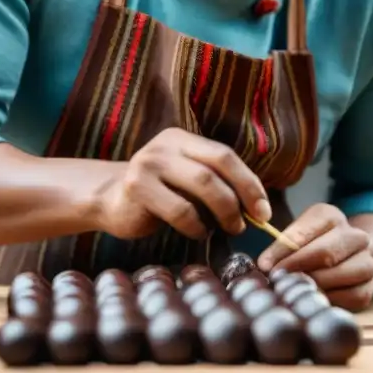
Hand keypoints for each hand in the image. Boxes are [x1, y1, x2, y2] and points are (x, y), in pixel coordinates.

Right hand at [94, 128, 271, 240]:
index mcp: (183, 139)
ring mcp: (149, 164)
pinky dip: (197, 226)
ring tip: (228, 228)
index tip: (264, 209)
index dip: (249, 182)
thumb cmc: (158, 194)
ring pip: (202, 186)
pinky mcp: (138, 188)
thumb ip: (215, 183)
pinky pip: (181, 210)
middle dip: (241, 197)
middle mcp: (166, 146)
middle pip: (216, 168)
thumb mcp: (186, 179)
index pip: (225, 155)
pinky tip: (198, 233)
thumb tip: (257, 207)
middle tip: (251, 222)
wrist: (108, 200)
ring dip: (223, 212)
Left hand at [257, 203, 372, 311]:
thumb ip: (282, 247)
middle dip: (296, 268)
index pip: (303, 232)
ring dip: (313, 284)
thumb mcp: (295, 237)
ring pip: (340, 274)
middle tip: (276, 280)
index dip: (282, 250)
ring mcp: (367, 261)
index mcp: (331, 216)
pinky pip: (350, 297)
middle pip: (325, 253)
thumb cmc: (311, 246)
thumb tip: (265, 265)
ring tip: (294, 290)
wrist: (346, 258)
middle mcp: (355, 235)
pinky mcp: (369, 287)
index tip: (264, 265)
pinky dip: (330, 299)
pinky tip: (313, 300)